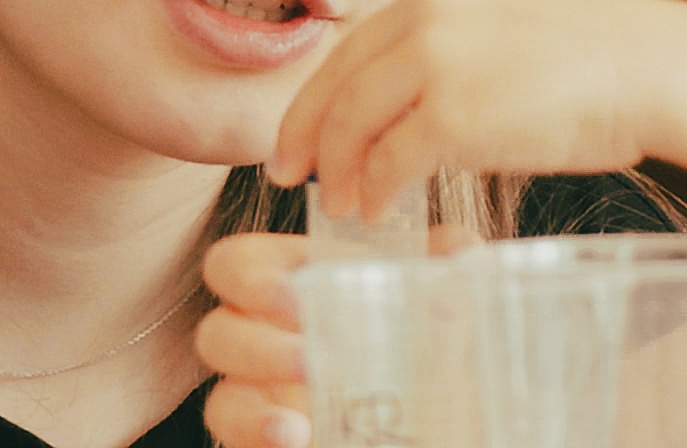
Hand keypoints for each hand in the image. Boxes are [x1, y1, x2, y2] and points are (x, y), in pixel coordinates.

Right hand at [196, 227, 481, 447]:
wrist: (454, 407)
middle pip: (219, 331)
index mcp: (296, 281)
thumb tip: (467, 255)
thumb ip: (450, 269)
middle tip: (309, 360)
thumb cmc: (435, 338)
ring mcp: (266, 392)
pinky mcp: (270, 433)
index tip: (294, 297)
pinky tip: (297, 438)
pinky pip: (238, 436)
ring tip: (299, 424)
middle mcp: (268, 334)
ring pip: (222, 395)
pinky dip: (260, 437)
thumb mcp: (446, 299)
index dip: (250, 277)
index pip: (237, 264)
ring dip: (253, 409)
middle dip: (256, 347)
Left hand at [269, 0, 686, 218]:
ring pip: (355, 117)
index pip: (366, 32)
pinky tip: (375, 209)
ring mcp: (439, 51)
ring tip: (335, 200)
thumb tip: (407, 89)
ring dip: (338, 166)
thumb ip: (459, 27)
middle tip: (288, 167)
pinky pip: (390, 159)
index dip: (329, 83)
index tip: (311, 121)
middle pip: (343, 70)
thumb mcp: (517, 7)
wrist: (661, 68)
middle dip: (309, 127)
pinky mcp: (453, 110)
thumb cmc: (604, 52)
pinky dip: (374, 189)